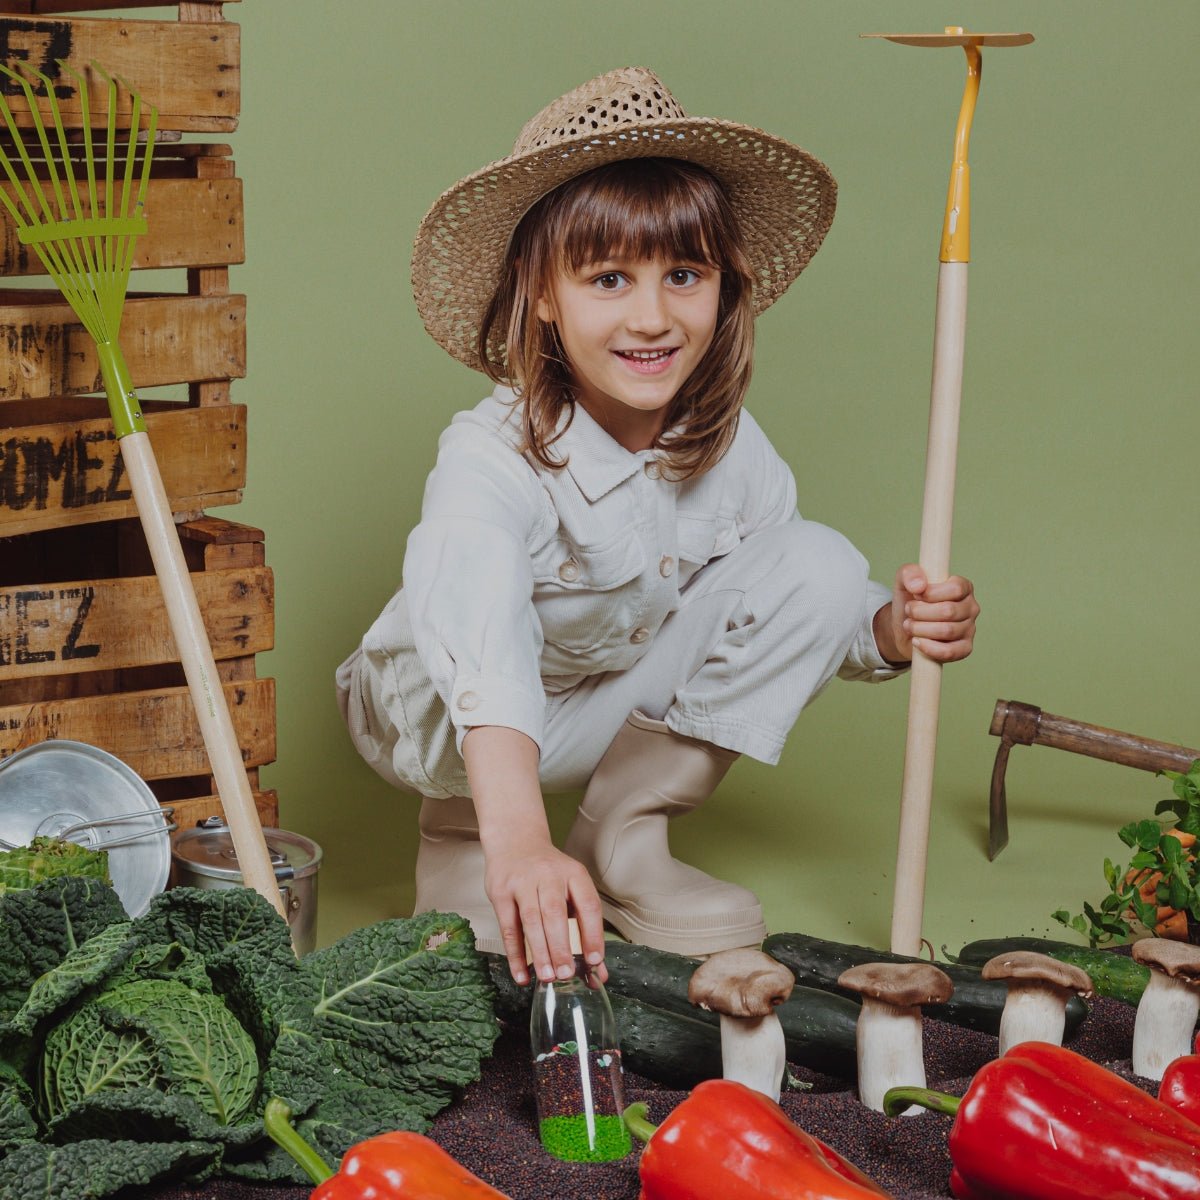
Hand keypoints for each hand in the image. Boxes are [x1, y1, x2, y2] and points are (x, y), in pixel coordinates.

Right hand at [484, 837, 607, 988]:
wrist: (515, 842)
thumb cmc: (548, 873)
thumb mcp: (571, 889)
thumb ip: (584, 929)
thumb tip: (598, 972)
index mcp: (573, 874)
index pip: (588, 905)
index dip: (593, 934)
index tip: (595, 960)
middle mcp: (548, 875)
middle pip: (555, 913)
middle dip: (561, 947)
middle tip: (566, 974)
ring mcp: (522, 882)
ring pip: (531, 920)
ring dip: (539, 952)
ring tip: (547, 977)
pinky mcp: (501, 893)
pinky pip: (508, 928)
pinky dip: (515, 954)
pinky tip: (522, 974)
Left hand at [874, 564, 978, 663]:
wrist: (904, 628)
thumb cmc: (910, 601)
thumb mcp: (904, 581)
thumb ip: (909, 574)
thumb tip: (920, 585)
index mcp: (963, 587)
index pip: (956, 588)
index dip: (931, 593)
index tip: (916, 595)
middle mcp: (970, 607)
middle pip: (948, 611)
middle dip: (920, 612)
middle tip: (909, 611)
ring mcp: (970, 629)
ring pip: (947, 631)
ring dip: (920, 629)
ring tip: (909, 625)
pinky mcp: (964, 648)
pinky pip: (950, 652)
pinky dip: (929, 648)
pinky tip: (917, 642)